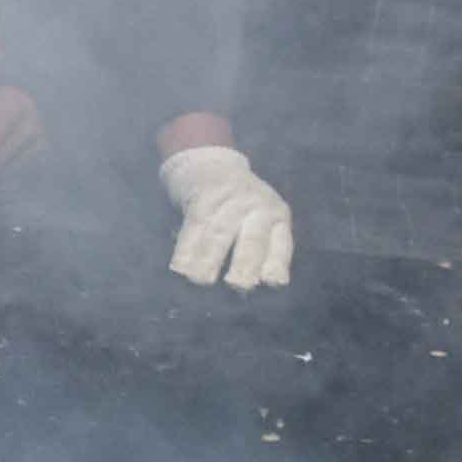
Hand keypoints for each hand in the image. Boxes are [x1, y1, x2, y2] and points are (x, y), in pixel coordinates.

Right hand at [160, 140, 293, 290]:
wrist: (210, 166)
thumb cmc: (237, 209)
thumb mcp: (259, 222)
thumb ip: (258, 253)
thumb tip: (241, 295)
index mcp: (277, 218)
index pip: (281, 245)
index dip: (276, 265)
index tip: (272, 284)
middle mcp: (258, 208)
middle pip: (253, 240)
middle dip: (245, 264)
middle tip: (237, 285)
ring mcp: (230, 202)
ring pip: (219, 235)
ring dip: (208, 260)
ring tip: (200, 281)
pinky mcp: (203, 199)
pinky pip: (194, 228)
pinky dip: (186, 250)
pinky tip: (180, 268)